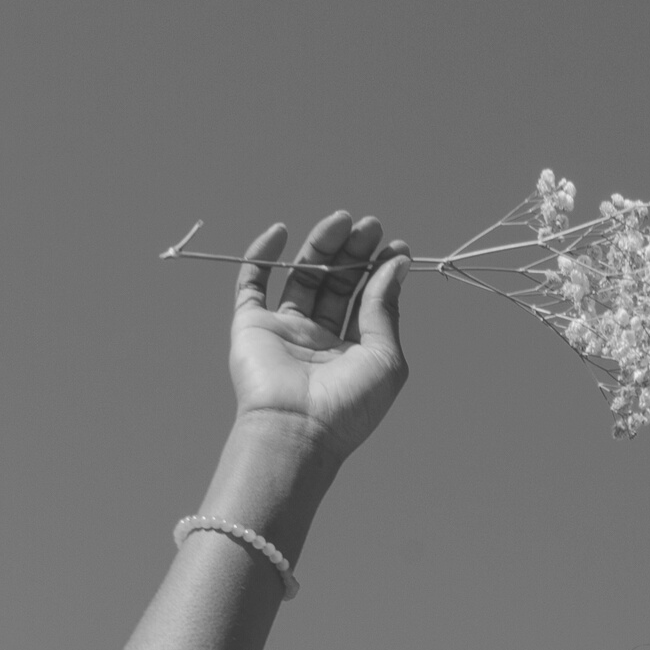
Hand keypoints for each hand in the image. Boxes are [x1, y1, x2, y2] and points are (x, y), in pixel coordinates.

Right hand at [229, 212, 411, 465]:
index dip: (381, 270)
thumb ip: (385, 308)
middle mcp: (319, 339)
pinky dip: (262, 254)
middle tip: (370, 225)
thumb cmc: (348, 403)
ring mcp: (284, 330)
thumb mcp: (384, 356)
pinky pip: (252, 282)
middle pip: (337, 282)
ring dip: (321, 245)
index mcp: (353, 351)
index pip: (367, 299)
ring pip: (302, 275)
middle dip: (355, 252)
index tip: (396, 245)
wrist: (297, 430)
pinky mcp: (251, 325)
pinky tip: (281, 231)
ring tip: (342, 219)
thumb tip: (397, 265)